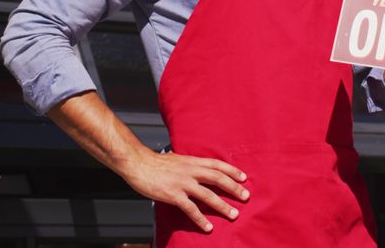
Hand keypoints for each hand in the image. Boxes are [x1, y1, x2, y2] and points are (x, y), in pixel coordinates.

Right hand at [120, 149, 248, 232]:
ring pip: (208, 195)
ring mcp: (183, 183)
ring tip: (233, 214)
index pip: (217, 164)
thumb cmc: (155, 162)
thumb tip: (196, 165)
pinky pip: (191, 209)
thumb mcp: (177, 158)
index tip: (244, 178)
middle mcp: (190, 171)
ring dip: (222, 206)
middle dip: (234, 188)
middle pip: (218, 179)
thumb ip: (189, 163)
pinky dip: (201, 219)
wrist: (138, 164)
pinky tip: (208, 227)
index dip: (232, 170)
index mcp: (192, 161)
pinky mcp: (174, 195)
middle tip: (245, 197)